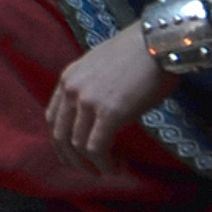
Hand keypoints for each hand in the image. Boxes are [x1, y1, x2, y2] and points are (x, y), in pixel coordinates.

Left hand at [46, 28, 176, 169]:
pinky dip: (104, 163)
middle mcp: (71, 89)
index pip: (52, 117)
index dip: (61, 141)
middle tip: (88, 170)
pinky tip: (116, 168)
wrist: (159, 41)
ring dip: (91, 164)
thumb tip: (99, 113)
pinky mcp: (108, 113)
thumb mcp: (102, 66)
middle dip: (72, 158)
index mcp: (68, 77)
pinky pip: (96, 148)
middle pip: (60, 135)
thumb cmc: (140, 52)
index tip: (73, 154)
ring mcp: (87, 101)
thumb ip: (92, 87)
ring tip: (109, 169)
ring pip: (77, 145)